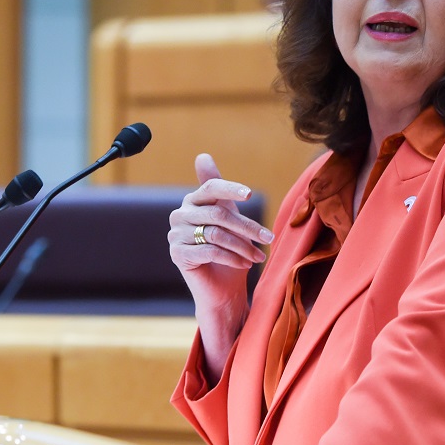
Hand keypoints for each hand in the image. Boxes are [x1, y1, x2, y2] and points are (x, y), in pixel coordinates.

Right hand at [170, 154, 273, 382]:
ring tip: (258, 256)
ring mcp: (175, 235)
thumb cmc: (229, 250)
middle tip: (269, 239)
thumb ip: (220, 191)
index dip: (230, 189)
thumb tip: (201, 155)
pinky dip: (232, 258)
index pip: (211, 188)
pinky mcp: (177, 255)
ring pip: (216, 234)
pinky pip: (210, 251)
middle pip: (219, 214)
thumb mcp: (229, 218)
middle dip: (248, 227)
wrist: (222, 289)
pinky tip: (245, 264)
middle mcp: (180, 214)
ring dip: (243, 246)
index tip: (250, 195)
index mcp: (193, 201)